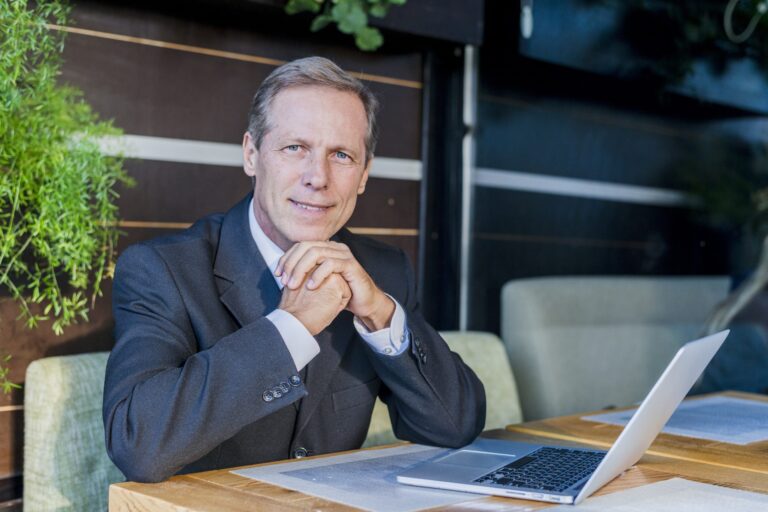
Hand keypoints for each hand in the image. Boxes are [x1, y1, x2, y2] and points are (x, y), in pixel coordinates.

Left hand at [277, 241, 394, 330]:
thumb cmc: (339, 292)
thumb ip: (304, 273)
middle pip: (306, 246)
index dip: (286, 258)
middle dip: (291, 263)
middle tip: (284, 281)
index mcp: (325, 247)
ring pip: (316, 252)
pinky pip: (331, 264)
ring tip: (293, 285)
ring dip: (301, 269)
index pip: (300, 245)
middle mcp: (334, 247)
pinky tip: (310, 286)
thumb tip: (281, 272)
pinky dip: (318, 274)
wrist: (363, 302)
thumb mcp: (318, 280)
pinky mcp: (351, 265)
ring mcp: (343, 254)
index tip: (277, 274)